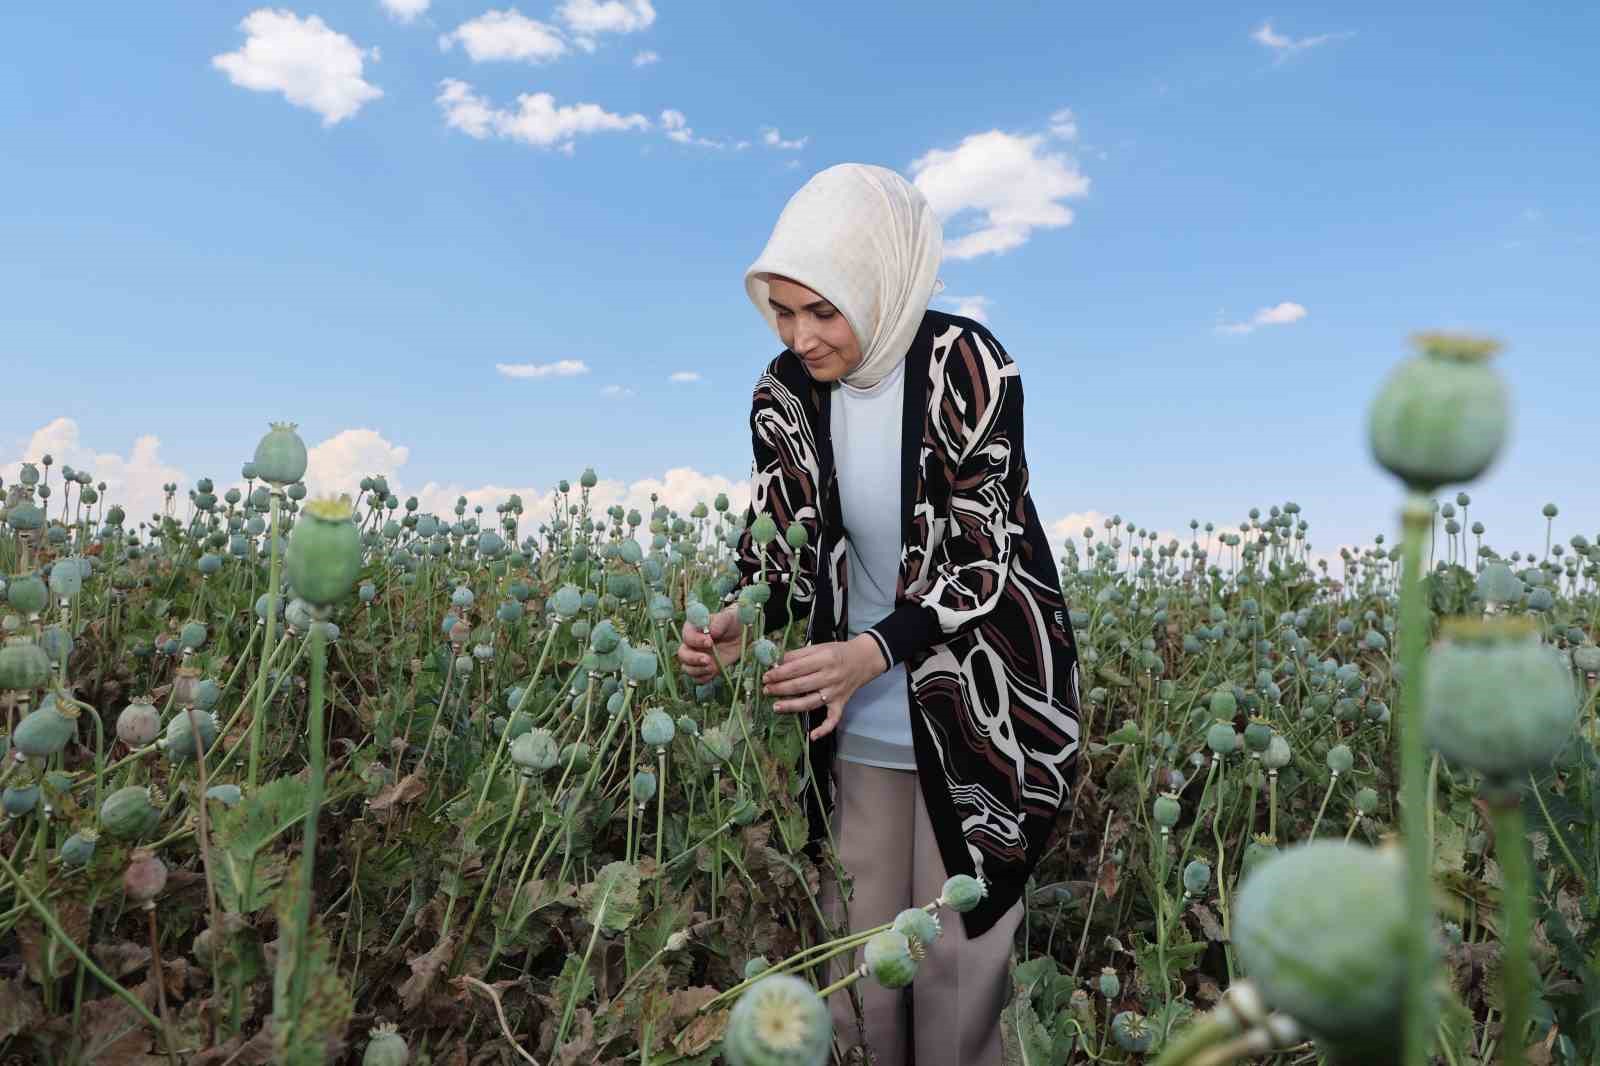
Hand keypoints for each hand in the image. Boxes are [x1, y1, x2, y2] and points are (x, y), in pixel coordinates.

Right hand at [677, 606, 742, 684]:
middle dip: (693, 659)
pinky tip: (714, 672)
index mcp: (693, 628)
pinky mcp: (705, 668)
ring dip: (698, 670)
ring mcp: (697, 657)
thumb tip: (710, 632)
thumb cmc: (732, 622)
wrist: (741, 634)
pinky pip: (698, 678)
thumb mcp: (727, 617)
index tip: (710, 642)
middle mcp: (691, 644)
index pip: (687, 636)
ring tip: (712, 667)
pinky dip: (704, 677)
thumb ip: (718, 622)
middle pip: (682, 654)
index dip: (696, 640)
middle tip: (708, 660)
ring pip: (687, 668)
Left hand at [762, 636, 888, 740]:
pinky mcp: (840, 703)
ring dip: (792, 706)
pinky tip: (812, 736)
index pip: (796, 668)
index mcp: (824, 659)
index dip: (779, 673)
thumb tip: (778, 663)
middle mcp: (830, 677)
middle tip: (766, 690)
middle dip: (780, 689)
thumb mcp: (819, 647)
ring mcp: (835, 692)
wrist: (863, 660)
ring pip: (811, 703)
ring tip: (776, 707)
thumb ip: (798, 654)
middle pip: (801, 685)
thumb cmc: (838, 652)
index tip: (766, 676)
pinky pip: (833, 719)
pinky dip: (824, 729)